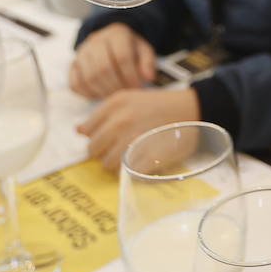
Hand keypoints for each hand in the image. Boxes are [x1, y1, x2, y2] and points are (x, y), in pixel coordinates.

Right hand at [69, 22, 157, 98]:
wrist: (110, 40)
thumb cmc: (129, 48)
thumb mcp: (144, 50)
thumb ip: (148, 63)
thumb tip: (148, 78)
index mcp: (117, 34)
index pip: (122, 57)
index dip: (130, 76)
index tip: (137, 89)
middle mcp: (96, 40)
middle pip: (103, 68)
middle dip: (116, 87)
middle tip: (125, 96)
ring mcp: (82, 52)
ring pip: (89, 77)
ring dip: (103, 92)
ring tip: (115, 98)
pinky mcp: (73, 64)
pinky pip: (75, 83)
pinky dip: (87, 94)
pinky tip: (100, 96)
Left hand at [76, 87, 199, 170]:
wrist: (192, 108)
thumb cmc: (159, 104)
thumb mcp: (128, 99)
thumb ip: (102, 114)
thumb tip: (78, 130)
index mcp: (115, 104)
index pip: (88, 130)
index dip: (95, 137)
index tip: (106, 139)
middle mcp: (120, 121)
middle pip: (93, 149)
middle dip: (102, 153)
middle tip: (117, 150)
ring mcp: (133, 139)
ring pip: (107, 164)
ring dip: (115, 165)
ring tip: (129, 158)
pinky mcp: (146, 156)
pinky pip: (125, 173)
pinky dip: (130, 172)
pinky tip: (139, 164)